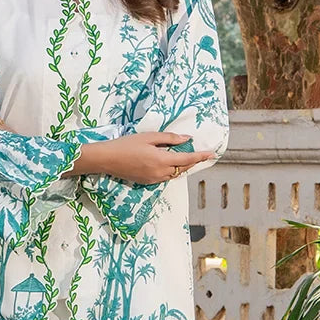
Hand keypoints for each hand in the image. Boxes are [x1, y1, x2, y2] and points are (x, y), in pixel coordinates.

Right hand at [83, 132, 215, 182]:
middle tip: (202, 154)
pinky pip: (165, 177)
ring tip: (188, 157)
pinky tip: (171, 163)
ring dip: (182, 166)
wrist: (108, 159)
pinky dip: (172, 170)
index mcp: (162, 160)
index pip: (187, 159)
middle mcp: (160, 173)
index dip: (201, 156)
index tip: (212, 154)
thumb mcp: (149, 137)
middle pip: (183, 168)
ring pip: (175, 174)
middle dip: (193, 161)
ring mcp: (154, 179)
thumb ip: (170, 139)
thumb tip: (187, 138)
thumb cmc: (127, 144)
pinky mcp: (148, 182)